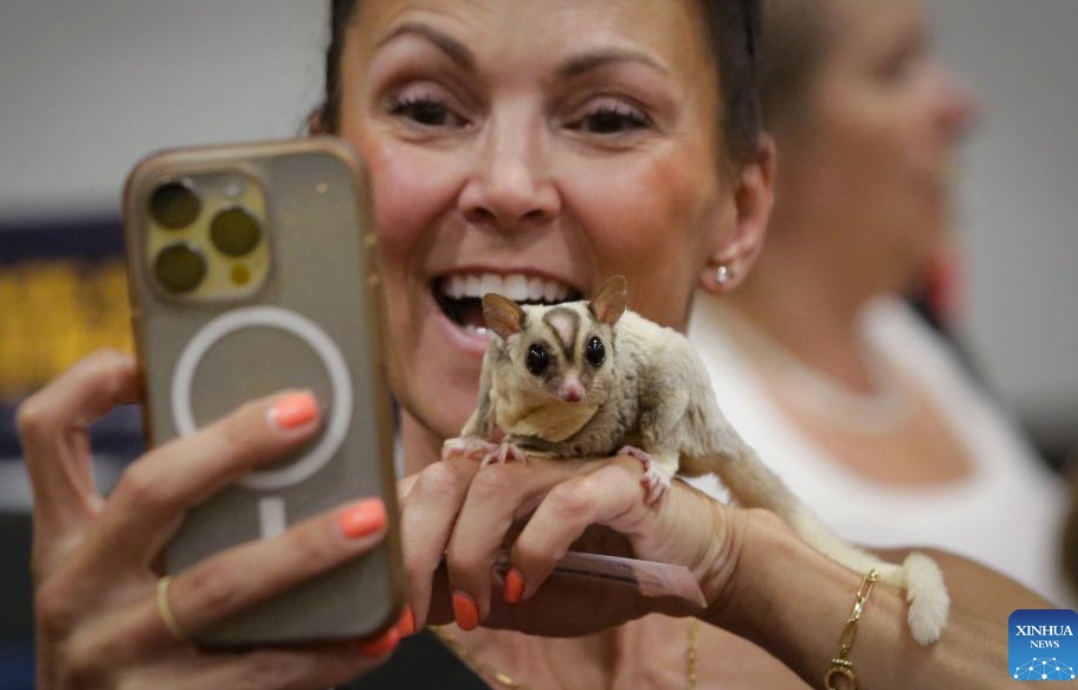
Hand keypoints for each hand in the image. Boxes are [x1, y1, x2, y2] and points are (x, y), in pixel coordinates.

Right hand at [19, 349, 400, 689]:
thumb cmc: (130, 640)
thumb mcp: (116, 574)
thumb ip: (168, 512)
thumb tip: (277, 428)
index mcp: (64, 539)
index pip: (47, 433)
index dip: (92, 380)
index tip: (155, 353)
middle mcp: (75, 590)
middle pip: (150, 489)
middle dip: (233, 443)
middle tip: (307, 412)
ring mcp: (114, 655)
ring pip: (219, 585)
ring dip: (304, 548)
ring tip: (373, 518)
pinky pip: (260, 673)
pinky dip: (328, 649)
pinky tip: (379, 627)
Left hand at [397, 452, 743, 636]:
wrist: (697, 565)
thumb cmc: (605, 573)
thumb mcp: (519, 596)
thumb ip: (463, 592)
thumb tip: (399, 606)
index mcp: (495, 482)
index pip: (423, 489)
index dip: (391, 541)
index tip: (380, 606)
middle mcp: (526, 464)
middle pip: (444, 478)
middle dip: (413, 548)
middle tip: (409, 613)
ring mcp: (572, 467)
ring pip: (494, 486)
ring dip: (470, 553)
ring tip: (475, 610)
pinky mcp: (618, 481)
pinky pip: (565, 504)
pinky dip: (534, 550)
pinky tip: (526, 590)